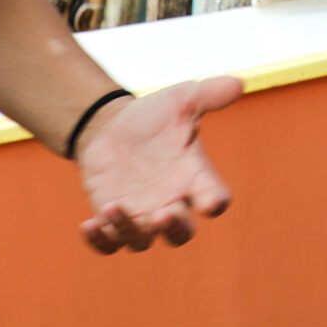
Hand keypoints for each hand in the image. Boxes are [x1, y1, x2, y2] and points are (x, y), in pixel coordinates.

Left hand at [74, 76, 242, 252]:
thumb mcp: (182, 99)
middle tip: (163, 213)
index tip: (210, 202)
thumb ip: (209, 94)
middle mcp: (172, 204)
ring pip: (140, 241)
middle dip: (172, 227)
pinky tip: (87, 225)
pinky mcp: (113, 221)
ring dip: (128, 229)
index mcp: (195, 179)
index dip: (214, 202)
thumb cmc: (156, 116)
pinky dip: (99, 241)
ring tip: (113, 206)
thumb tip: (239, 83)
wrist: (114, 127)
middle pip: (180, 234)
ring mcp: (141, 217)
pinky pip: (108, 244)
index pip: (215, 198)